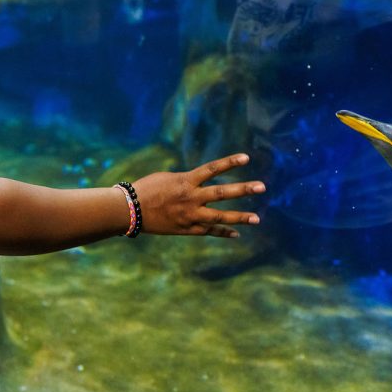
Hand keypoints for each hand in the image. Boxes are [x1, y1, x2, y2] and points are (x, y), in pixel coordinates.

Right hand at [130, 153, 264, 237]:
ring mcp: (190, 215)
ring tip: (257, 218)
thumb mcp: (168, 177)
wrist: (129, 210)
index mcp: (186, 181)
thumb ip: (187, 181)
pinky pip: (208, 231)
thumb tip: (201, 185)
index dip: (230, 162)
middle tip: (262, 187)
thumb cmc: (146, 189)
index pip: (213, 169)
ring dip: (239, 217)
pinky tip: (236, 233)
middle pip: (222, 193)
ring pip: (219, 216)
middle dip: (243, 190)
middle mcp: (191, 198)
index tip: (247, 158)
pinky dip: (222, 232)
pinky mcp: (186, 229)